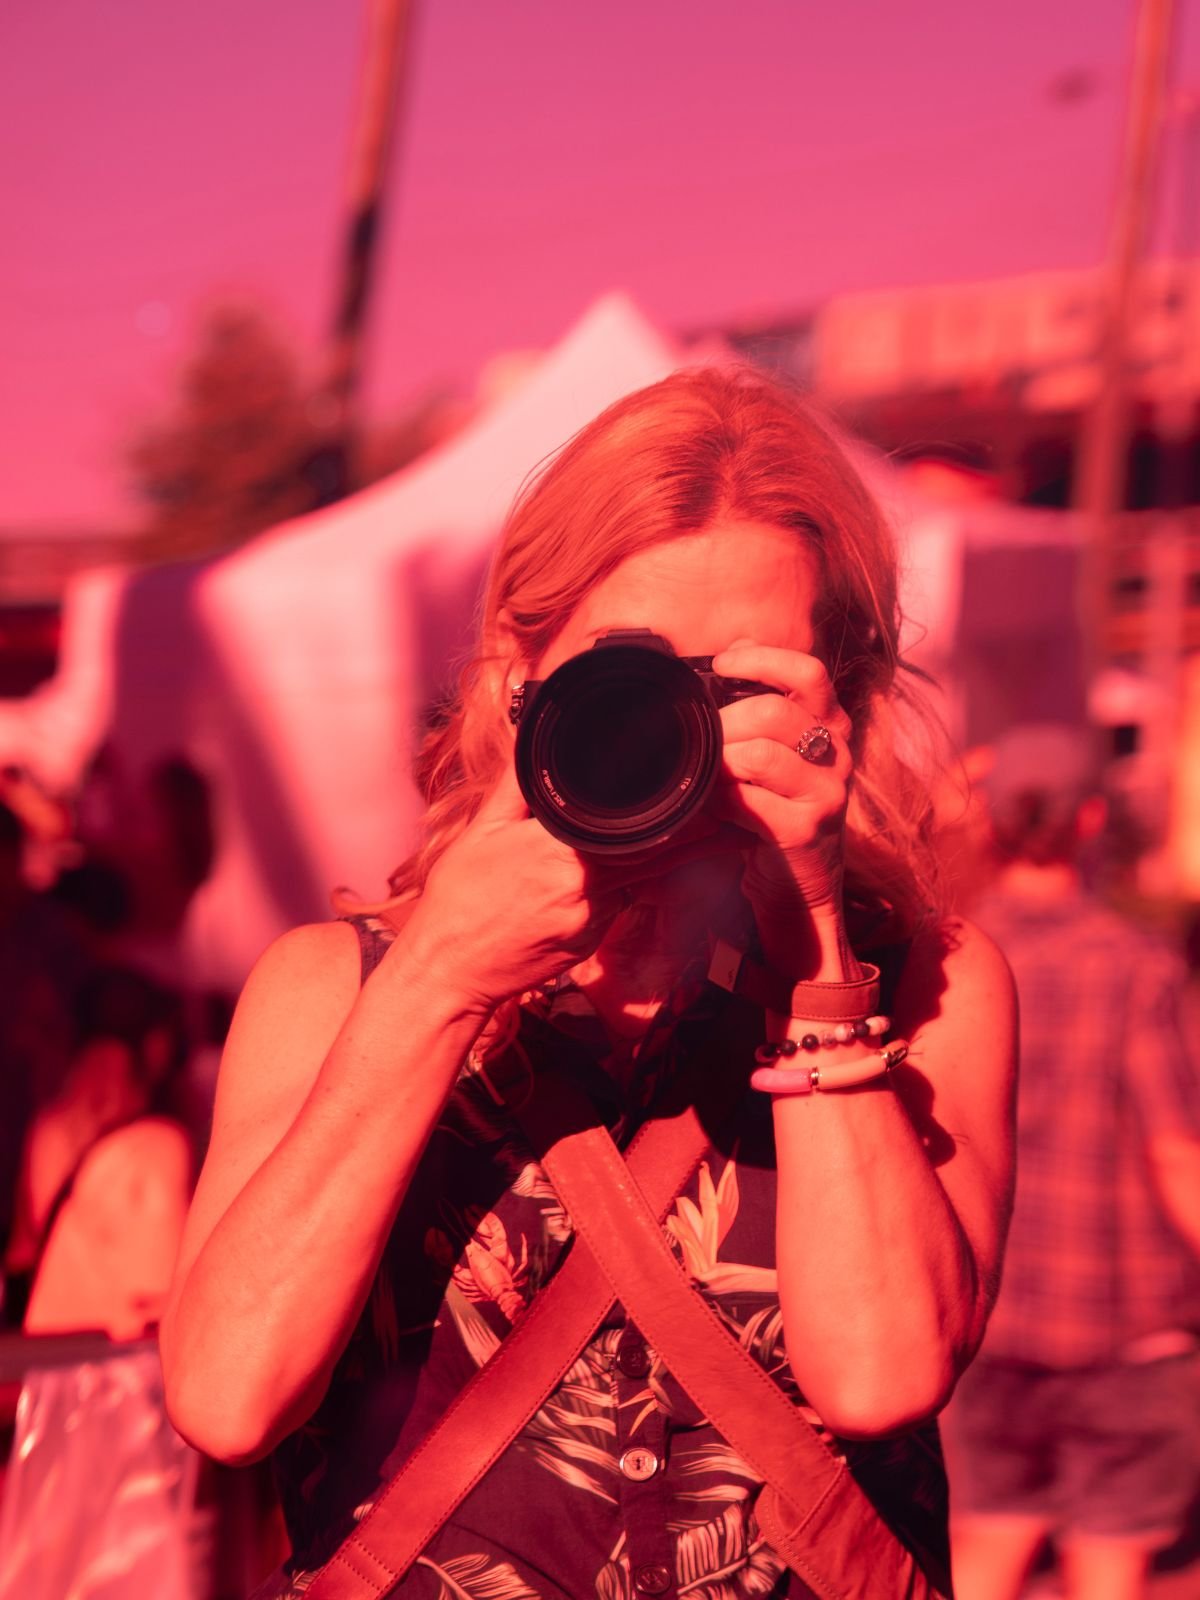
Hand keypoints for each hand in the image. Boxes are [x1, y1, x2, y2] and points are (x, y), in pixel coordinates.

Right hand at [404, 765, 741, 1012]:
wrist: (450, 970)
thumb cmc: (459, 898)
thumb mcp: (482, 829)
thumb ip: (516, 785)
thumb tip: (533, 738)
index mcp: (559, 853)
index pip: (633, 828)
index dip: (673, 814)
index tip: (703, 796)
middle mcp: (584, 890)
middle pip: (653, 857)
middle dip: (694, 839)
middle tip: (730, 820)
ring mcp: (590, 922)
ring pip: (639, 882)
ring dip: (668, 863)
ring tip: (710, 841)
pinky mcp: (587, 944)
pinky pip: (616, 906)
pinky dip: (627, 887)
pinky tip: (631, 874)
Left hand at [710, 642, 855, 980]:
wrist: (797, 888)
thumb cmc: (774, 813)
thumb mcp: (773, 757)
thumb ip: (757, 712)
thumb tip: (717, 664)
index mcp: (831, 726)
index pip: (810, 672)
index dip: (764, 658)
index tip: (723, 661)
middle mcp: (838, 755)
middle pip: (774, 712)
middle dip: (724, 721)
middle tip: (700, 737)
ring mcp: (827, 794)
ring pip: (761, 754)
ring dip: (720, 761)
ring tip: (707, 773)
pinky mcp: (806, 831)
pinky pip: (748, 800)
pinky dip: (719, 798)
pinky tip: (713, 805)